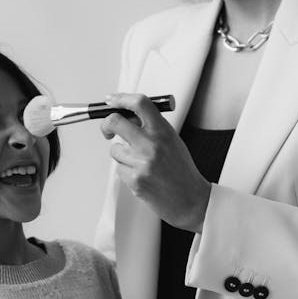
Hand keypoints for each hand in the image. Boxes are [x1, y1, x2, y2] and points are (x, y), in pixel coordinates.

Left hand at [101, 93, 210, 230]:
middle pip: (115, 121)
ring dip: (121, 154)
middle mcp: (151, 144)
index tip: (112, 100)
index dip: (121, 98)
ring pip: (114, 149)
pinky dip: (126, 170)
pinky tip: (142, 175)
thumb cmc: (181, 170)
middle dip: (106, 125)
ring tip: (139, 162)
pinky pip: (119, 169)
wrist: (191, 200)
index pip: (139, 103)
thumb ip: (151, 127)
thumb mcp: (172, 140)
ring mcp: (141, 163)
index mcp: (163, 131)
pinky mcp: (135, 180)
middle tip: (108, 130)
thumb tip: (127, 116)